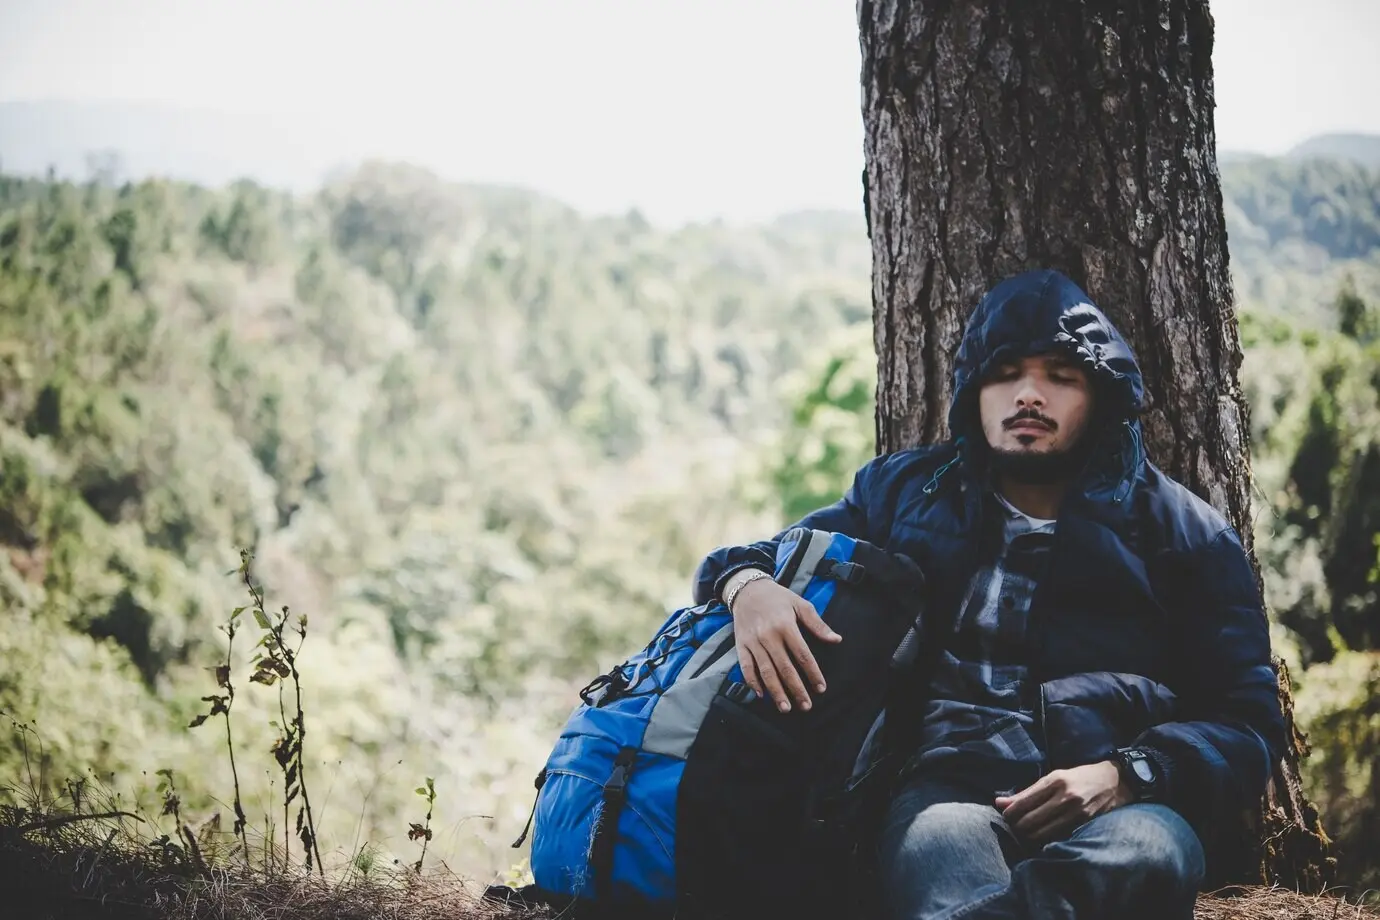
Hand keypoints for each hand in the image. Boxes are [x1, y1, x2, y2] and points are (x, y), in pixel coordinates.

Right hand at [728, 576, 841, 712]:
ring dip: (776, 691)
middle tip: (806, 706)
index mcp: (785, 625)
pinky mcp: (741, 645)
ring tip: (785, 708)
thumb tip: (836, 639)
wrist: (747, 589)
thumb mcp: (800, 604)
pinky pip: (745, 667)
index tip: (821, 688)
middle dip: (796, 689)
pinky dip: (752, 682)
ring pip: (765, 671)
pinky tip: (761, 694)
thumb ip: (818, 624)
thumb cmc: (777, 597)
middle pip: (784, 667)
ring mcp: (753, 642)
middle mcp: (768, 636)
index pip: (802, 654)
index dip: (812, 673)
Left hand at [994, 761, 1131, 843]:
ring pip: (1040, 834)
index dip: (1008, 814)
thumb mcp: (1054, 777)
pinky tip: (1042, 837)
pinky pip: (1056, 838)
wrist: (1116, 782)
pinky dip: (1044, 840)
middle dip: (1016, 828)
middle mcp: (1065, 797)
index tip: (1006, 816)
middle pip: (1028, 822)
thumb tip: (999, 803)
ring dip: (1028, 837)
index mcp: (1054, 781)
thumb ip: (1026, 792)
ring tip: (1026, 833)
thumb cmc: (1080, 777)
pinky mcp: (1083, 825)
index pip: (1021, 804)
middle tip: (1014, 827)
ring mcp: (1075, 813)